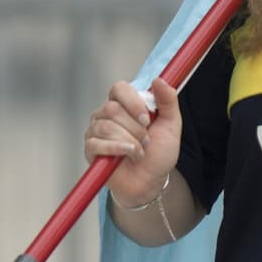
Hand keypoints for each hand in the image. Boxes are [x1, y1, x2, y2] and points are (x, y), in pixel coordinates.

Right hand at [84, 77, 181, 207]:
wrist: (151, 181)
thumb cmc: (158, 153)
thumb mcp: (171, 125)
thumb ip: (168, 101)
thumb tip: (159, 80)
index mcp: (124, 104)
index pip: (119, 88)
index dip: (133, 102)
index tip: (148, 119)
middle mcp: (106, 114)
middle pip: (112, 109)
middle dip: (135, 128)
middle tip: (146, 141)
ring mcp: (96, 130)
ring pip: (107, 126)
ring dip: (130, 141)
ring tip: (139, 151)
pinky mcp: (90, 149)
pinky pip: (97, 143)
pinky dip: (118, 149)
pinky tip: (128, 155)